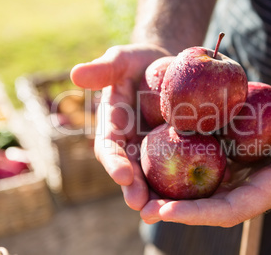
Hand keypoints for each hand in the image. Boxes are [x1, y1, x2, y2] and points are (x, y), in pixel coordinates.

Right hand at [71, 43, 170, 209]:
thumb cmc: (141, 62)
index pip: (109, 146)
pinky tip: (195, 193)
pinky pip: (179, 166)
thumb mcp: (123, 60)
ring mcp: (153, 148)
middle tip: (141, 204)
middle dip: (133, 188)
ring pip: (152, 175)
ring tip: (164, 210)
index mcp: (114, 125)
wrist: (167, 66)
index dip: (113, 161)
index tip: (123, 174)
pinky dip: (183, 180)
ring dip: (156, 193)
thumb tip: (75, 74)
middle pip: (129, 169)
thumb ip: (104, 68)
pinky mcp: (175, 148)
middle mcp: (131, 142)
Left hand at [140, 107, 270, 226]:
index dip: (196, 214)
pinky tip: (164, 155)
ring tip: (139, 186)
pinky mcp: (236, 158)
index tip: (164, 212)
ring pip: (202, 187)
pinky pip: (208, 164)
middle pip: (205, 204)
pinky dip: (185, 163)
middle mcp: (248, 187)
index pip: (227, 210)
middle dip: (173, 208)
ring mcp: (240, 174)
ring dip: (172, 189)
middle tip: (139, 206)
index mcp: (266, 191)